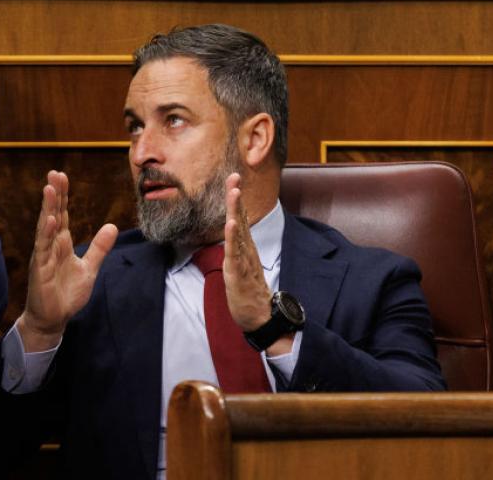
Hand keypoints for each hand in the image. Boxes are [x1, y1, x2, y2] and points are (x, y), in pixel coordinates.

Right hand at [17, 170, 117, 351]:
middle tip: (54, 173)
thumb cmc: (67, 294)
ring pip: (45, 227)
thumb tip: (112, 225)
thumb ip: (99, 247)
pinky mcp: (40, 269)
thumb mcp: (89, 268)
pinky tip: (49, 220)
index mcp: (61, 243)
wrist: (54, 319)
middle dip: (54, 194)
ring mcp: (43, 256)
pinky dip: (46, 234)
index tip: (62, 176)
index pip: (63, 215)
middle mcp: (50, 246)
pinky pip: (43, 248)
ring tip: (49, 188)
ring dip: (47, 208)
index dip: (63, 196)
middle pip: (52, 215)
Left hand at [221, 174, 272, 334]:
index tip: (234, 178)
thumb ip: (241, 247)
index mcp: (246, 247)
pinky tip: (231, 224)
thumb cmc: (249, 292)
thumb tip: (237, 230)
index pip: (240, 218)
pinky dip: (233, 238)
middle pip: (240, 219)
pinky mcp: (240, 273)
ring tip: (233, 192)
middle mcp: (246, 250)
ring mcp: (244, 260)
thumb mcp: (243, 264)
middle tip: (234, 175)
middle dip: (236, 197)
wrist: (260, 317)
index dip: (236, 199)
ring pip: (238, 232)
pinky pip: (236, 253)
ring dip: (235, 211)